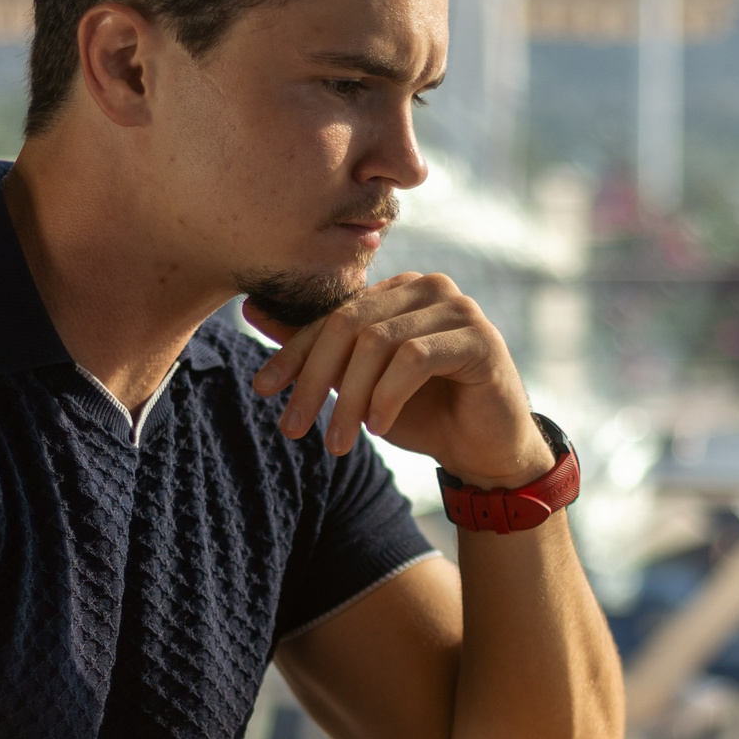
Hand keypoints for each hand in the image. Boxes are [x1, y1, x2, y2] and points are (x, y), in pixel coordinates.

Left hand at [244, 273, 552, 487]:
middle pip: (350, 322)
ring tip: (338, 442)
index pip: (333, 313)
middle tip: (292, 428)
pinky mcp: (479, 339)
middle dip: (315, 379)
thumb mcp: (359, 384)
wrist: (486, 450)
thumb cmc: (426, 413)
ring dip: (350, 399)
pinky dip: (388, 396)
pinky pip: (415, 357)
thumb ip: (316, 348)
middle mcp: (427, 288)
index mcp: (398, 291)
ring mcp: (457, 308)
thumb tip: (251, 309)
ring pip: (379, 341)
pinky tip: (379, 428)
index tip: (263, 390)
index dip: (294, 351)